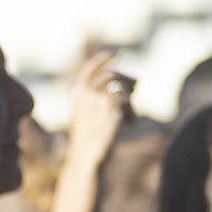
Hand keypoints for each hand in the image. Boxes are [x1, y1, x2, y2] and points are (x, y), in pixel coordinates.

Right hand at [64, 51, 132, 167]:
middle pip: (112, 74)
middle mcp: (84, 91)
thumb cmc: (88, 138)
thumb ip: (99, 95)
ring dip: (130, 96)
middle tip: (136, 86)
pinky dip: (132, 112)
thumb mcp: (87, 113)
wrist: (86, 157)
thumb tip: (131, 80)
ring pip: (122, 86)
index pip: (90, 67)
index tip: (115, 54)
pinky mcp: (112, 105)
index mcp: (75, 91)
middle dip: (126, 79)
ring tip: (130, 111)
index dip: (103, 58)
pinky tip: (129, 124)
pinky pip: (128, 100)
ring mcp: (98, 97)